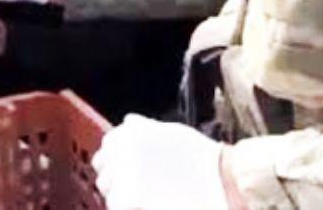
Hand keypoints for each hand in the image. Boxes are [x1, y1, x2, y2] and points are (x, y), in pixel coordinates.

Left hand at [93, 115, 228, 209]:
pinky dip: (125, 205)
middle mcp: (122, 150)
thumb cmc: (202, 157)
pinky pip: (116, 204)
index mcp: (129, 133)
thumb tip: (128, 121)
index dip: (116, 158)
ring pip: (106, 187)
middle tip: (133, 185)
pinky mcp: (129, 197)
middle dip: (113, 175)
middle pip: (102, 166)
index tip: (125, 167)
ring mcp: (123, 174)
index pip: (107, 146)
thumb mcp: (170, 131)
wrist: (220, 180)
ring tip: (141, 196)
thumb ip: (143, 127)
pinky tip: (141, 205)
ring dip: (117, 191)